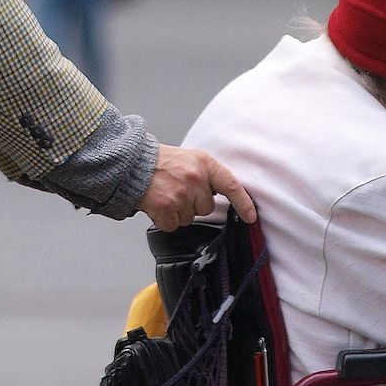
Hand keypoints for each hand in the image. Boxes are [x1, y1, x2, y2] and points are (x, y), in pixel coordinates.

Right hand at [137, 144, 256, 230]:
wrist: (134, 164)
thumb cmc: (163, 163)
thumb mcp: (192, 160)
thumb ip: (209, 175)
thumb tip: (224, 195)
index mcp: (205, 164)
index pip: (232, 186)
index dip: (244, 203)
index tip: (251, 217)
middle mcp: (196, 179)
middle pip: (206, 208)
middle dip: (194, 204)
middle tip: (178, 190)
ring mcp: (181, 194)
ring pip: (189, 218)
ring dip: (178, 212)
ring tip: (167, 195)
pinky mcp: (166, 208)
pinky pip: (173, 225)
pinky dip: (165, 220)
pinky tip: (159, 205)